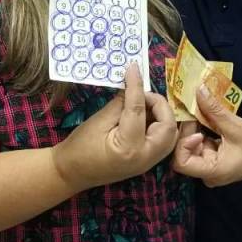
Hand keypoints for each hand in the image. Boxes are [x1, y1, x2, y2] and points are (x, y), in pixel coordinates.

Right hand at [52, 63, 176, 191]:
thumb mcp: (98, 121)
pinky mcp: (147, 161)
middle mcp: (145, 157)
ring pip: (170, 134)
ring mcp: (148, 162)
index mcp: (129, 148)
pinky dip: (159, 124)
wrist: (72, 173)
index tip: (133, 68)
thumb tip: (132, 85)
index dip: (136, 86)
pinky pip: (163, 140)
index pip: (138, 110)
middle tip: (142, 94)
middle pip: (168, 126)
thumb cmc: (79, 148)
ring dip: (162, 115)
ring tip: (144, 103)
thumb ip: (120, 103)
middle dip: (159, 105)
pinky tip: (144, 114)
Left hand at [172, 85, 241, 186]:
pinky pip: (200, 147)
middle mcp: (207, 175)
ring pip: (191, 149)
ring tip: (199, 113)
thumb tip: (198, 89)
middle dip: (188, 133)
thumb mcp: (234, 125)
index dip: (183, 144)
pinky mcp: (215, 162)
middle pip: (184, 154)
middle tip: (193, 113)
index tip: (198, 131)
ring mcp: (211, 169)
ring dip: (194, 131)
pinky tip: (207, 119)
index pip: (180, 163)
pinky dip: (202, 133)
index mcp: (211, 172)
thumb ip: (213, 109)